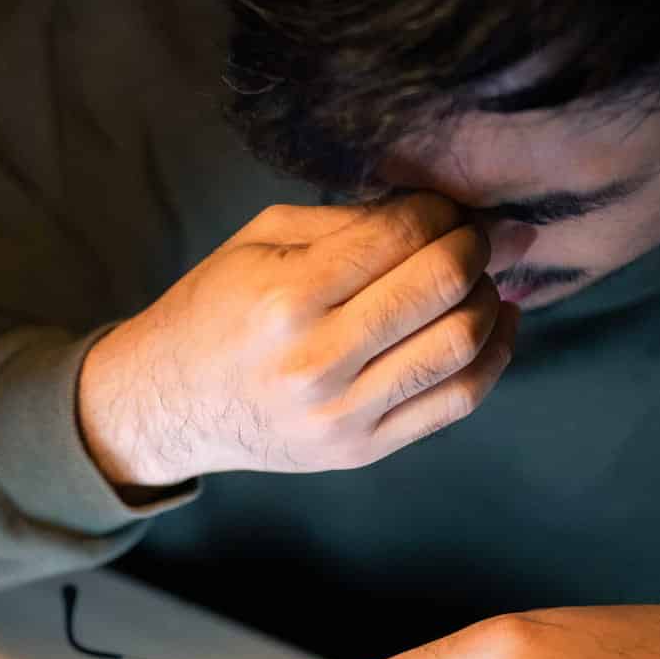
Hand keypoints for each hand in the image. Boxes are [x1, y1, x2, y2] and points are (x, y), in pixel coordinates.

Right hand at [76, 194, 533, 489]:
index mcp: (286, 297)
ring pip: (461, 344)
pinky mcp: (359, 450)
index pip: (401, 235)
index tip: (449, 208)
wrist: (166, 404)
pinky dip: (493, 356)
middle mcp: (315, 360)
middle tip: (478, 236)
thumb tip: (443, 212)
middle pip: (442, 284)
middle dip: (477, 247)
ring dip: (489, 299)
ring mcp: (340, 414)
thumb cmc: (215, 311)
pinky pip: (456, 401)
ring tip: (480, 281)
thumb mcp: (260, 242)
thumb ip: (347, 222)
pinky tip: (493, 326)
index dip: (442, 211)